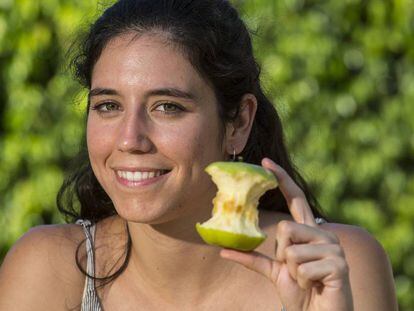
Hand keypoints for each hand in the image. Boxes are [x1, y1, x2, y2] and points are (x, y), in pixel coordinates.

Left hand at [220, 158, 352, 310]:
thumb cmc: (300, 293)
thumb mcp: (273, 272)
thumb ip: (251, 258)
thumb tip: (222, 249)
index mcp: (308, 232)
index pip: (295, 198)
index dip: (282, 179)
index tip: (265, 162)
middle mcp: (322, 234)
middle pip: (286, 228)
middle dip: (283, 255)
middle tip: (296, 272)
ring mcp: (333, 248)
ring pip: (291, 251)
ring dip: (292, 273)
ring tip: (308, 280)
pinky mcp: (339, 265)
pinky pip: (301, 268)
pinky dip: (301, 283)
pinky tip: (316, 287)